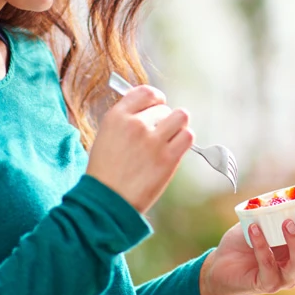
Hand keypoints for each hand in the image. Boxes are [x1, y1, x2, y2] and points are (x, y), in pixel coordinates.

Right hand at [86, 84, 192, 213]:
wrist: (107, 202)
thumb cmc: (106, 172)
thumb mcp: (106, 136)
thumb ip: (127, 119)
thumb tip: (151, 109)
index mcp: (117, 116)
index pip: (146, 92)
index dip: (156, 99)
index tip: (158, 106)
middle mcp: (136, 124)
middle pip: (164, 108)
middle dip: (163, 120)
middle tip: (157, 137)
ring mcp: (153, 141)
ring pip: (180, 117)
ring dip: (177, 127)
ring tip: (169, 140)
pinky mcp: (168, 158)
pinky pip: (188, 136)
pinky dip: (184, 140)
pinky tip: (174, 150)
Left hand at [198, 206, 294, 294]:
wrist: (221, 265)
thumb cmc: (247, 241)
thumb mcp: (265, 220)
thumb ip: (278, 208)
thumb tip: (288, 190)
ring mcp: (285, 278)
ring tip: (286, 222)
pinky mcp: (266, 284)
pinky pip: (269, 267)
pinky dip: (263, 247)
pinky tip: (254, 229)